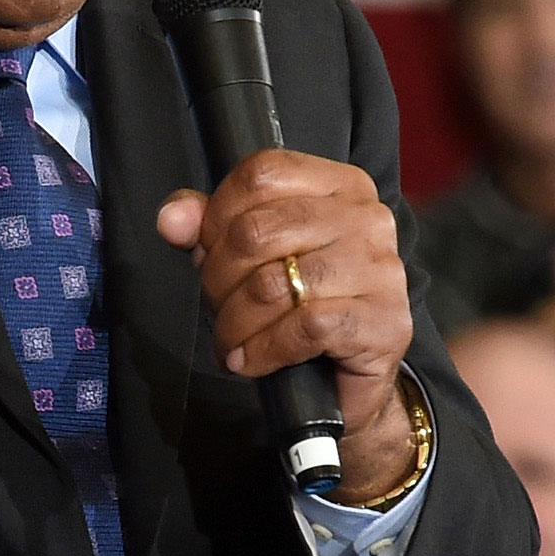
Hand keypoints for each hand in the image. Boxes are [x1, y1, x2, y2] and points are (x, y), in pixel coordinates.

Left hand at [156, 149, 415, 500]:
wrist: (347, 381)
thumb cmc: (294, 306)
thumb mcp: (246, 259)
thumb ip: (207, 229)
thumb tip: (171, 218)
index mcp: (338, 187)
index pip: (261, 174)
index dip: (217, 217)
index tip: (209, 254)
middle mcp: (367, 219)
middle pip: (257, 231)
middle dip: (218, 278)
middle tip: (219, 308)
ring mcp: (381, 270)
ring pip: (273, 285)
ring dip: (234, 323)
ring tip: (231, 340)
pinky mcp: (384, 322)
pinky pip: (303, 328)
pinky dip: (262, 350)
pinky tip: (251, 360)